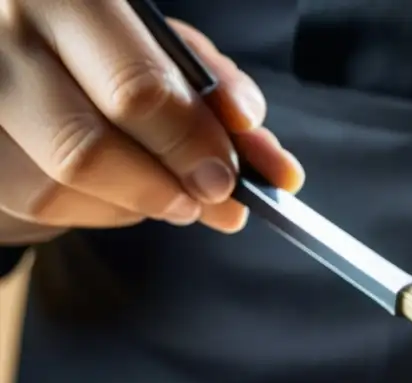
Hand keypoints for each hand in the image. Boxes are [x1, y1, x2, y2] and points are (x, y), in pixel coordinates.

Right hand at [0, 2, 303, 245]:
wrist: (19, 62)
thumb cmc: (107, 52)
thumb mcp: (170, 51)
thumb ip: (222, 96)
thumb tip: (273, 166)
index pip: (136, 85)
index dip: (190, 142)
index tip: (229, 175)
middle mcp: (8, 34)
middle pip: (89, 145)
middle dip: (166, 183)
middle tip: (211, 197)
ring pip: (65, 183)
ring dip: (137, 201)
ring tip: (172, 192)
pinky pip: (44, 200)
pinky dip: (101, 206)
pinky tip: (120, 187)